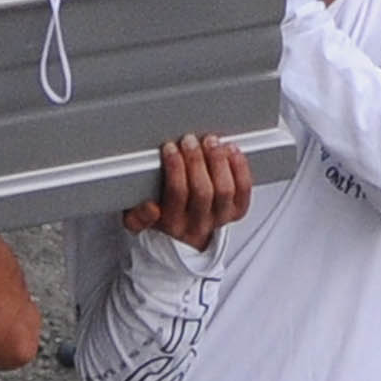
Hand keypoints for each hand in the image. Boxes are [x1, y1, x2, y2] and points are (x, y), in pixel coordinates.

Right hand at [120, 133, 254, 251]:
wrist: (184, 239)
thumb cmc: (161, 219)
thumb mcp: (138, 221)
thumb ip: (136, 216)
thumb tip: (150, 208)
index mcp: (172, 224)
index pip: (176, 195)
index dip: (175, 168)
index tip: (169, 148)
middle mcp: (198, 224)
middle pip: (202, 191)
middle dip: (196, 160)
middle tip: (189, 140)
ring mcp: (219, 218)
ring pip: (225, 191)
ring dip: (218, 161)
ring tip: (210, 141)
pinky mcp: (235, 212)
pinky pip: (243, 192)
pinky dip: (240, 168)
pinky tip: (230, 151)